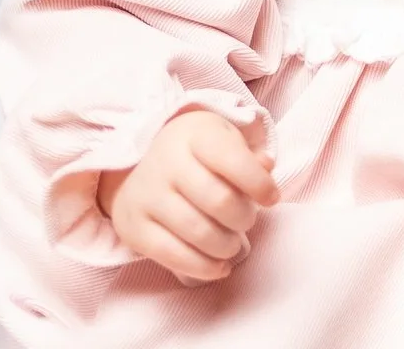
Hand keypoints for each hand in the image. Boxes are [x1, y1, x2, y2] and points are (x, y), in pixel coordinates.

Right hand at [95, 106, 278, 284]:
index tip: (272, 198)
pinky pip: (170, 255)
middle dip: (243, 218)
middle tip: (247, 221)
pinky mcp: (131, 228)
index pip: (233, 160)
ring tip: (234, 245)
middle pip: (219, 201)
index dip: (259, 184)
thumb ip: (249, 156)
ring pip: (197, 231)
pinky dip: (202, 267)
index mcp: (195, 136)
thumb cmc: (195, 154)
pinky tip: (219, 267)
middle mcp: (165, 163)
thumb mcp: (223, 141)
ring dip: (226, 246)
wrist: (136, 165)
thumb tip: (266, 167)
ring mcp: (145, 196)